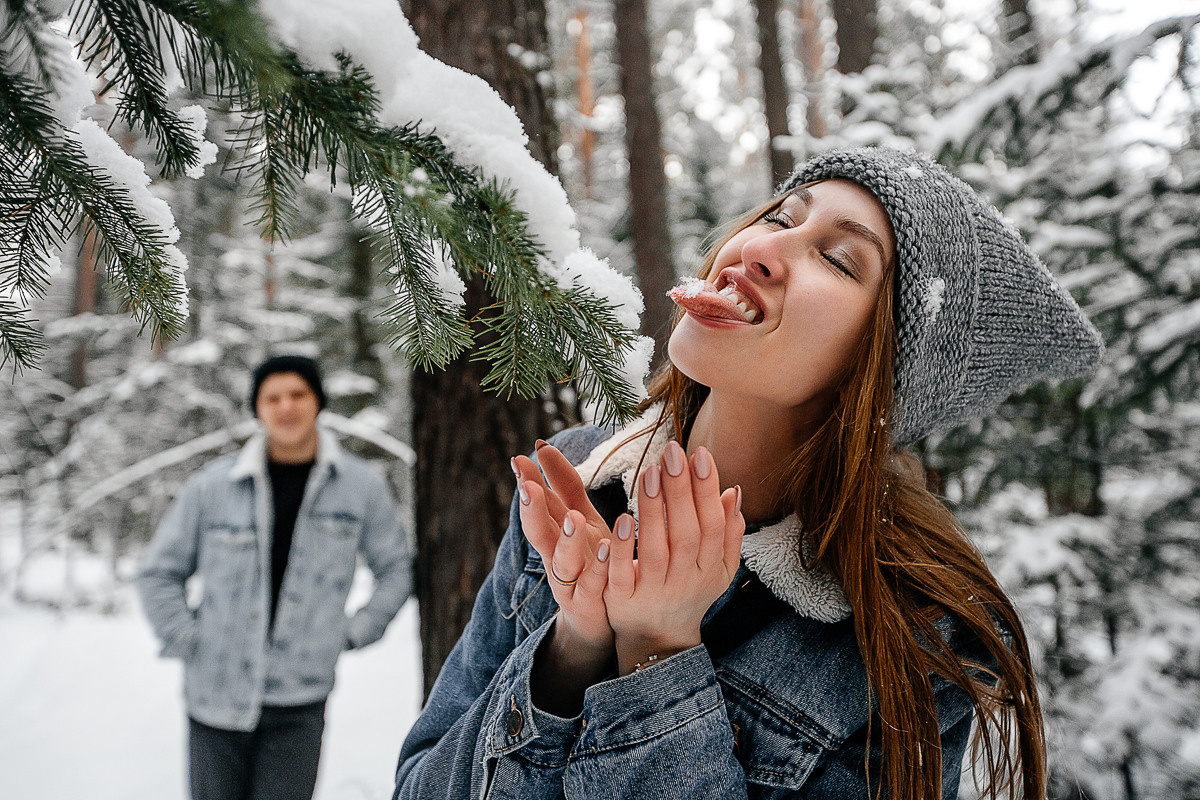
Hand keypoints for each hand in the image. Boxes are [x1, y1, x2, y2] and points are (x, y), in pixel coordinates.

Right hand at [512, 447, 612, 653]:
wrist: (599, 621)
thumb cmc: (590, 562)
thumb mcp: (580, 519)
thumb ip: (563, 486)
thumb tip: (543, 445)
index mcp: (554, 534)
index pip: (538, 504)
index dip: (527, 483)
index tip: (519, 458)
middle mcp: (555, 557)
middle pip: (539, 532)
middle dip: (533, 511)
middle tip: (529, 487)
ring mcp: (570, 582)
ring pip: (563, 561)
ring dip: (567, 539)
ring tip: (573, 518)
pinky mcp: (589, 602)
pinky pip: (593, 584)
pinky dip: (598, 567)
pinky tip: (607, 548)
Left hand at [604, 441, 743, 675]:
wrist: (658, 641)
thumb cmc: (689, 592)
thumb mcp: (716, 568)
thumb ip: (727, 532)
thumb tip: (733, 491)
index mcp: (709, 568)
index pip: (711, 524)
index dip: (706, 490)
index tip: (700, 453)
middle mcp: (685, 581)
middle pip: (686, 533)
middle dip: (681, 492)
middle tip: (672, 452)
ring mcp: (654, 592)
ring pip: (656, 550)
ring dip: (654, 511)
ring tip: (649, 472)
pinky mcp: (624, 601)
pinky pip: (623, 574)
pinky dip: (622, 548)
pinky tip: (622, 518)